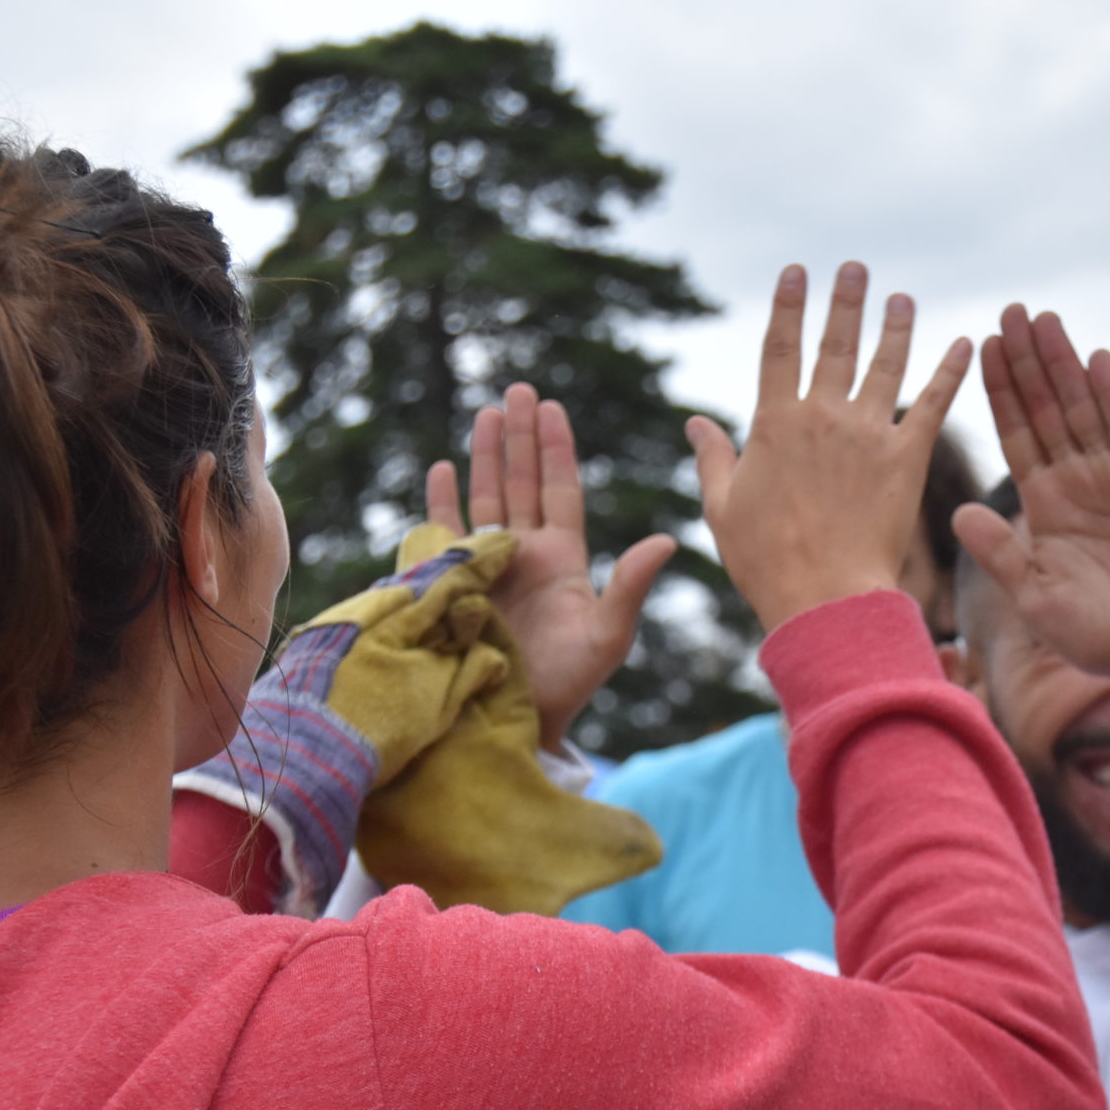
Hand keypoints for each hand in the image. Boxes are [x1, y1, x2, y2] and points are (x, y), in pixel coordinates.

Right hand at [426, 384, 673, 747]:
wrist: (523, 721)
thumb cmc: (571, 683)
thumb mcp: (609, 633)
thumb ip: (631, 584)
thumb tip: (668, 539)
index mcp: (563, 558)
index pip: (560, 489)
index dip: (555, 448)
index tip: (551, 407)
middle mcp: (525, 554)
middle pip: (522, 481)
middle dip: (518, 436)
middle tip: (516, 388)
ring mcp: (489, 566)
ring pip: (487, 497)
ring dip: (484, 456)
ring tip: (485, 413)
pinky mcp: (457, 584)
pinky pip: (446, 534)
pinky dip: (442, 503)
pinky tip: (441, 468)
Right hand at [686, 262, 970, 630]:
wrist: (824, 597)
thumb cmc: (766, 563)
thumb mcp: (723, 509)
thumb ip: (713, 460)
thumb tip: (694, 423)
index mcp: (774, 423)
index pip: (780, 348)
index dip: (788, 307)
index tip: (796, 273)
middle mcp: (823, 416)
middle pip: (836, 344)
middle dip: (846, 302)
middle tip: (856, 269)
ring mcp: (868, 434)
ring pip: (886, 364)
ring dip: (896, 327)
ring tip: (902, 299)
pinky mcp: (907, 459)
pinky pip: (934, 405)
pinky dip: (951, 372)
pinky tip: (965, 344)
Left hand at [950, 305, 1109, 696]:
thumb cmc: (1098, 634)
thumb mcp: (1035, 597)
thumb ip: (1000, 554)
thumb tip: (956, 513)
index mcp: (1044, 504)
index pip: (1016, 435)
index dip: (999, 393)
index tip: (979, 348)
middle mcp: (1077, 480)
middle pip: (1046, 408)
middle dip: (1026, 362)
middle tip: (1007, 311)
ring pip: (1083, 407)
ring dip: (1063, 363)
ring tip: (1042, 319)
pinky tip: (1093, 357)